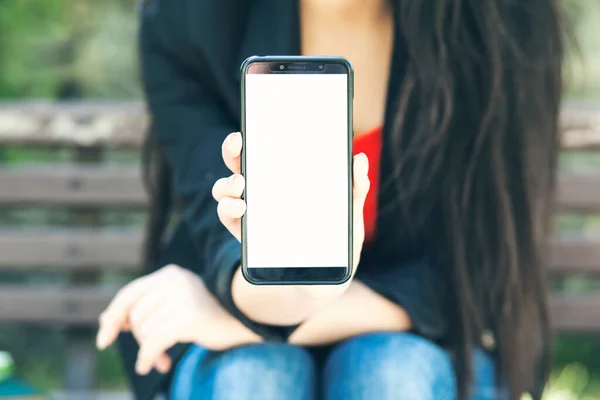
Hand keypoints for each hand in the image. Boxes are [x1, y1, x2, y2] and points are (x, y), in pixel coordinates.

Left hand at [96, 264, 259, 374]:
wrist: (247, 320)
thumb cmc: (210, 316)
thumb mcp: (176, 305)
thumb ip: (147, 308)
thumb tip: (106, 320)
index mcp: (170, 274)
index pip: (129, 294)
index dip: (113, 317)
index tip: (104, 340)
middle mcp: (174, 281)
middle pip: (136, 316)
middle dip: (139, 339)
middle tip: (152, 354)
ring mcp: (182, 298)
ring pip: (144, 331)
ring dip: (148, 351)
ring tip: (162, 360)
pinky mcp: (188, 317)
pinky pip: (153, 343)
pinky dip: (148, 357)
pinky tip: (152, 365)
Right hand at [212, 132, 369, 274]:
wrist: (327, 277)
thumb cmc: (336, 238)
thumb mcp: (349, 210)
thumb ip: (355, 185)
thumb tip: (359, 158)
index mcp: (282, 178)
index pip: (262, 151)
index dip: (253, 136)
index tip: (252, 126)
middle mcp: (261, 191)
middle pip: (237, 163)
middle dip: (231, 150)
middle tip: (238, 144)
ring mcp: (250, 211)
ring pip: (224, 189)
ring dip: (227, 184)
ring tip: (241, 184)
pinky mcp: (245, 234)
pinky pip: (226, 216)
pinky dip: (228, 208)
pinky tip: (241, 207)